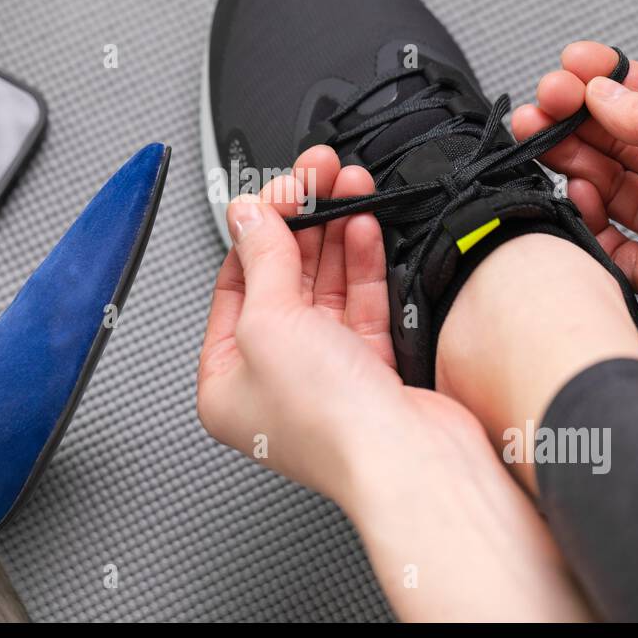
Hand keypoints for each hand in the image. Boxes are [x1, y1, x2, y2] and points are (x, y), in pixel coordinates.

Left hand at [197, 146, 589, 620]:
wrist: (409, 461)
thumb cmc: (331, 423)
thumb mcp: (270, 322)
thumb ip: (263, 259)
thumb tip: (251, 214)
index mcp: (228, 379)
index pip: (235, 283)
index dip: (256, 229)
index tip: (277, 189)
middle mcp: (274, 380)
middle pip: (282, 280)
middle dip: (301, 222)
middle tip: (316, 176)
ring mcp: (325, 375)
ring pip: (325, 286)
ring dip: (335, 232)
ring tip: (346, 187)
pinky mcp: (372, 370)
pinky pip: (360, 303)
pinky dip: (363, 261)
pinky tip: (363, 226)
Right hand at [513, 41, 637, 443]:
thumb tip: (601, 94)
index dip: (604, 80)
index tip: (572, 68)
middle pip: (614, 137)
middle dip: (573, 115)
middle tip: (545, 103)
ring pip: (602, 181)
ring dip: (568, 156)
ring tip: (542, 137)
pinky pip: (602, 238)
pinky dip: (584, 214)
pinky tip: (583, 192)